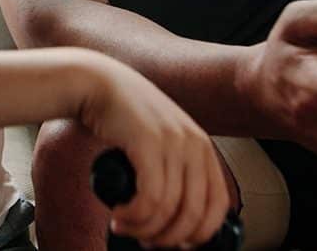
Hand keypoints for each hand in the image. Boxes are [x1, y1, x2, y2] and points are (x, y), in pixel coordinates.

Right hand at [79, 53, 229, 247]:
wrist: (98, 83)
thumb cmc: (124, 116)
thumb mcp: (161, 139)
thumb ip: (174, 168)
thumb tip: (174, 217)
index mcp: (202, 146)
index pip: (219, 205)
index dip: (199, 234)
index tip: (177, 243)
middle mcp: (194, 144)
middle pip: (195, 214)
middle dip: (169, 238)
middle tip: (146, 241)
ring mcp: (173, 142)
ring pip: (169, 211)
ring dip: (144, 229)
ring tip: (125, 225)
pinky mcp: (148, 143)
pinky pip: (150, 199)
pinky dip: (134, 217)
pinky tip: (119, 214)